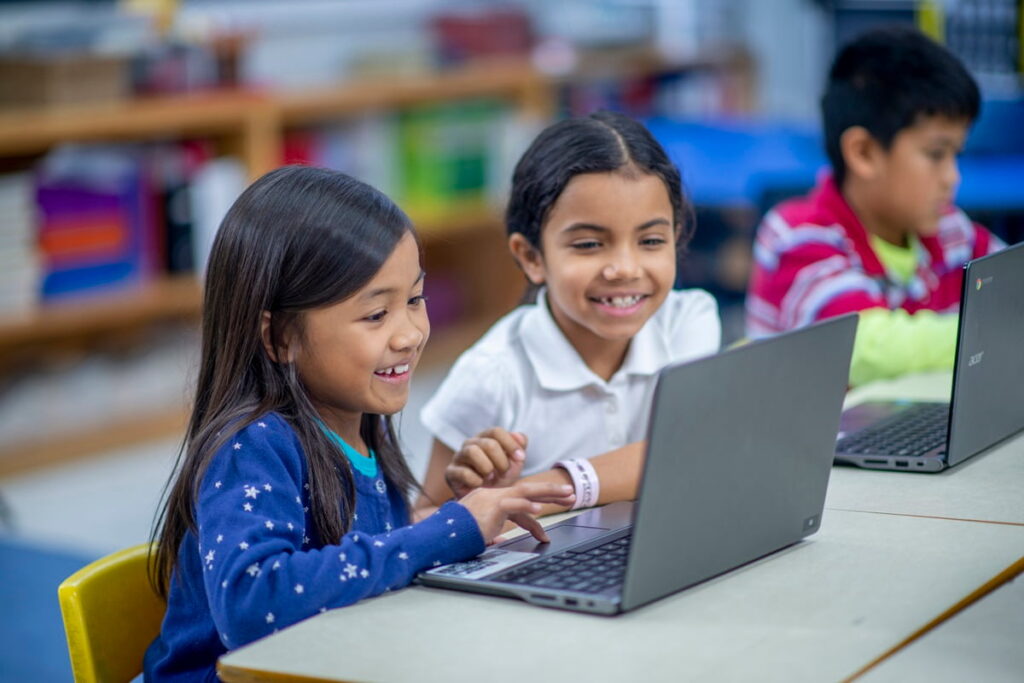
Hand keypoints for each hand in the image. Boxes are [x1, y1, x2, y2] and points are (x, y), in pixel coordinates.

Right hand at [445, 428, 527, 497]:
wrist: (486, 501)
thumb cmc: (500, 479)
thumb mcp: (514, 464)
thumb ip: (519, 448)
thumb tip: (519, 437)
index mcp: (485, 438)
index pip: (496, 431)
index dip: (510, 444)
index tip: (520, 458)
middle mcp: (470, 444)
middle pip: (488, 443)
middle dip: (501, 460)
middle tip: (504, 472)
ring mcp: (458, 457)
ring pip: (472, 451)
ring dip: (487, 467)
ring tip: (491, 477)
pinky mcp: (450, 472)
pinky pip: (463, 472)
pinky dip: (475, 480)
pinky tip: (480, 485)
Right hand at [458, 481, 574, 543]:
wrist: (441, 535)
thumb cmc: (456, 536)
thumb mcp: (478, 534)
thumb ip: (491, 535)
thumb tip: (501, 541)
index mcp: (492, 502)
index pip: (519, 500)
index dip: (538, 507)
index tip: (552, 517)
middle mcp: (493, 496)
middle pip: (527, 490)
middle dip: (551, 492)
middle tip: (572, 495)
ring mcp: (493, 499)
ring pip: (525, 491)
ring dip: (549, 493)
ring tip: (567, 495)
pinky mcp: (490, 506)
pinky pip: (513, 504)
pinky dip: (527, 506)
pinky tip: (540, 510)